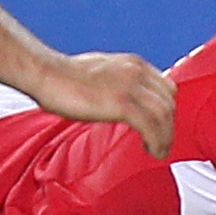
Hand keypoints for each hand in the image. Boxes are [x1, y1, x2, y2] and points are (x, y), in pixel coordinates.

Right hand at [30, 52, 175, 158]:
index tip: (161, 125)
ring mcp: (130, 87)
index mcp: (133, 64)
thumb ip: (118, 82)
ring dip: (165, 137)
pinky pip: (151, 126)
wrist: (47, 74)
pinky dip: (156, 141)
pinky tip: (152, 151)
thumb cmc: (64, 75)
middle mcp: (136, 72)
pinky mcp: (122, 104)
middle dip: (168, 125)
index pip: (166, 87)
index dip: (167, 109)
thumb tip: (121, 98)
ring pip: (164, 116)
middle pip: (168, 102)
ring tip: (159, 151)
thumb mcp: (101, 71)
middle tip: (162, 142)